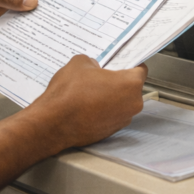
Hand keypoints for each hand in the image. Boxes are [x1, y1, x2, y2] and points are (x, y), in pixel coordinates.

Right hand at [30, 55, 146, 150]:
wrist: (53, 123)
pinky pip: (111, 115)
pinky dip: (102, 110)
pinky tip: (86, 105)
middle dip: (118, 81)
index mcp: (130, 84)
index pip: (140, 69)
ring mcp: (122, 120)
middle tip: (100, 75)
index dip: (128, 63)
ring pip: (121, 102)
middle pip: (131, 87)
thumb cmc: (69, 94)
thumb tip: (94, 67)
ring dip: (110, 96)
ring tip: (90, 91)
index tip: (120, 62)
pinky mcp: (110, 132)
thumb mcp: (79, 63)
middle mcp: (132, 105)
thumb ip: (93, 62)